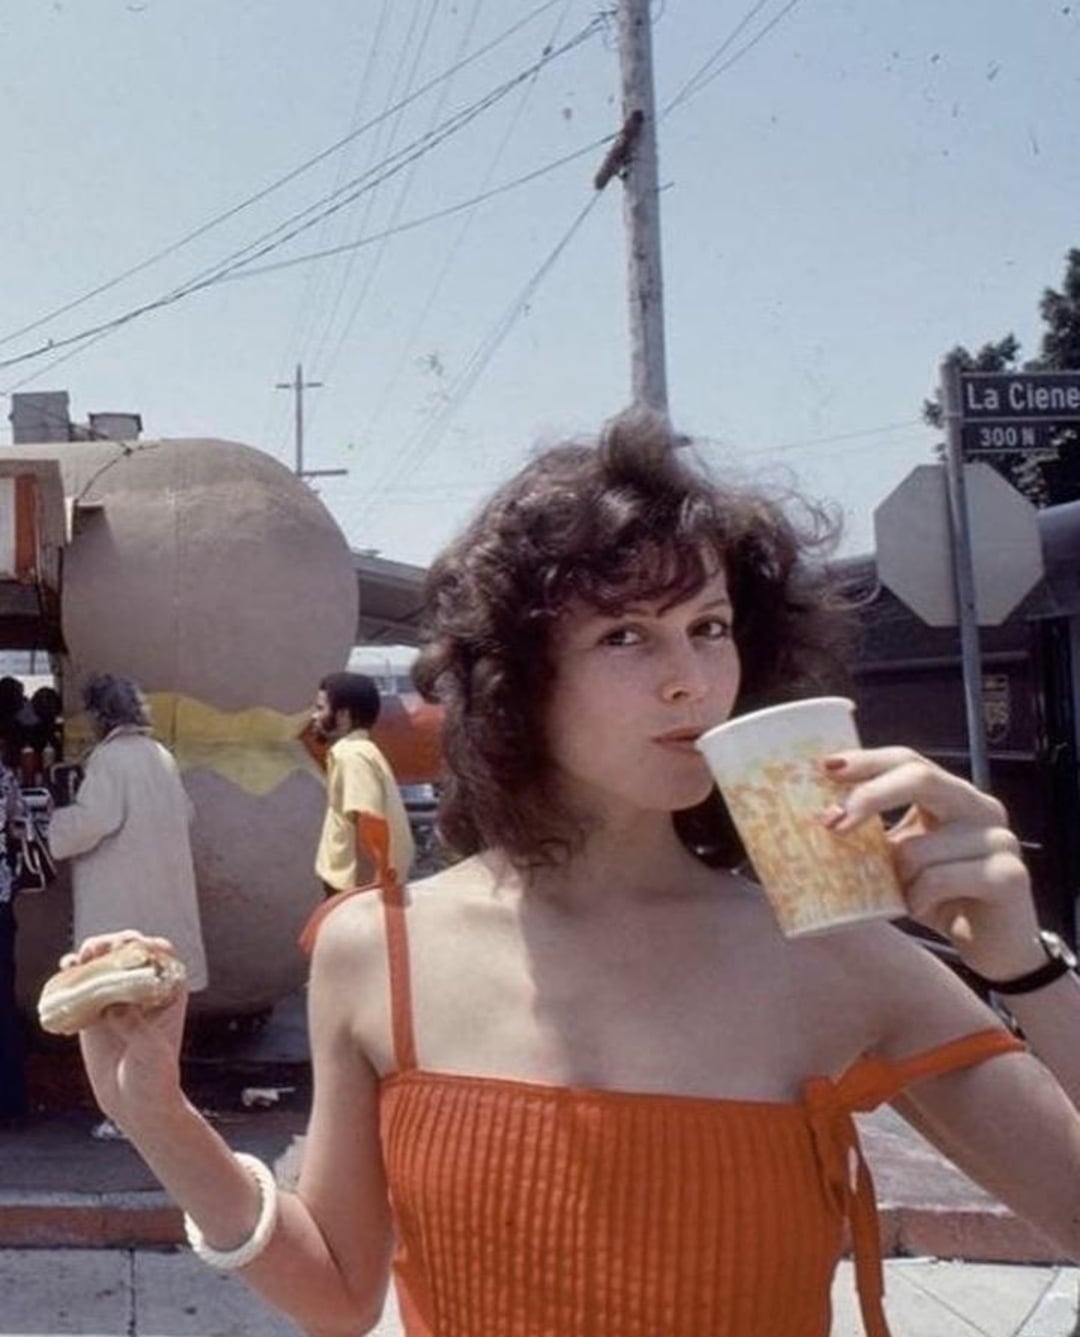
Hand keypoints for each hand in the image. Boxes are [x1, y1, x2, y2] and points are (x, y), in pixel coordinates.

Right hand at [62, 932, 187, 1127]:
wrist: (136, 1104)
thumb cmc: (155, 1077)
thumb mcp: (150, 1050)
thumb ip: (134, 1025)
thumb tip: (114, 1006)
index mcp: (169, 990)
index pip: (161, 954)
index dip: (145, 945)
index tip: (129, 946)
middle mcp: (144, 989)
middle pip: (129, 953)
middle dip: (112, 945)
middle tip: (97, 950)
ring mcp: (119, 999)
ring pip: (105, 965)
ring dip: (91, 956)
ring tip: (78, 959)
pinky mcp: (96, 1012)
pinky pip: (84, 987)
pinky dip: (73, 976)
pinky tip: (66, 970)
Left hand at [821, 747, 1041, 980]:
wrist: (993, 947)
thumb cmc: (940, 897)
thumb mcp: (900, 860)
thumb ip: (874, 838)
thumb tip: (815, 823)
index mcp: (952, 795)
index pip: (908, 760)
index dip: (867, 761)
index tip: (826, 768)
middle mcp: (979, 807)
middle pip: (920, 777)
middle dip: (870, 796)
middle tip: (833, 823)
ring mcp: (999, 839)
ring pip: (921, 845)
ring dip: (896, 874)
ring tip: (900, 892)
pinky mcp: (1009, 875)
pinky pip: (939, 879)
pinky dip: (917, 898)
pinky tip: (921, 909)